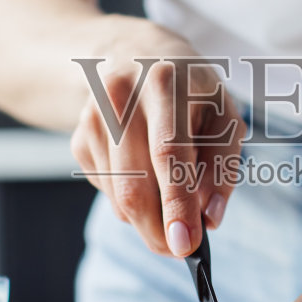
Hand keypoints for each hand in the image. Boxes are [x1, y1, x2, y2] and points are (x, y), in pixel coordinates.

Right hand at [69, 22, 245, 256]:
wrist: (132, 53)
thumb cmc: (190, 91)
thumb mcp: (223, 115)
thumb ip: (223, 166)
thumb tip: (210, 219)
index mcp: (165, 82)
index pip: (169, 152)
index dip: (177, 203)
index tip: (186, 245)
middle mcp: (121, 95)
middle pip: (134, 184)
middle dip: (159, 228)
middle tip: (181, 248)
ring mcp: (93, 117)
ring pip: (118, 195)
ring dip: (148, 214)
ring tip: (170, 191)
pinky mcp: (78, 136)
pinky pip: (106, 190)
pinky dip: (130, 196)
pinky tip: (143, 167)